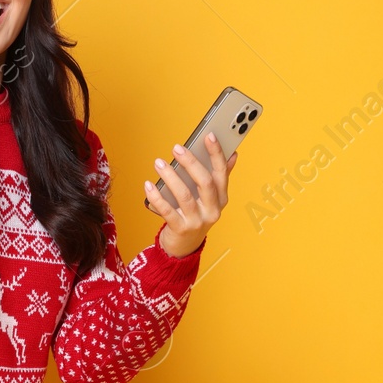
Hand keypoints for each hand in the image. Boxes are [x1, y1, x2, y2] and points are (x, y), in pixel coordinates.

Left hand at [143, 134, 237, 256]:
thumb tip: (233, 154)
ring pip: (184, 195)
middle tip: (176, 148)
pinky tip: (148, 185)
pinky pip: (167, 211)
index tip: (209, 136)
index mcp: (221, 198)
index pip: (221, 172)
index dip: (216, 153)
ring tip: (159, 163)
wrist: (184, 246)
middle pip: (204, 182)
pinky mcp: (181, 229)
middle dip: (191, 163)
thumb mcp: (209, 198)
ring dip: (170, 177)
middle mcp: (212, 210)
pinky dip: (156, 196)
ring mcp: (197, 221)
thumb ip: (218, 177)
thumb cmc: (194, 215)